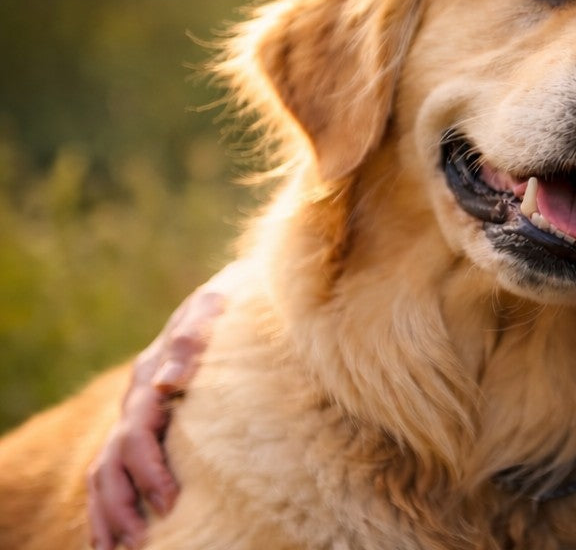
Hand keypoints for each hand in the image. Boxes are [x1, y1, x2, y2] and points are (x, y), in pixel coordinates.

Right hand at [85, 274, 230, 548]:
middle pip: (112, 463)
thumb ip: (190, 341)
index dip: (149, 470)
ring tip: (120, 549)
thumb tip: (167, 383)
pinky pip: (111, 475)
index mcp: (147, 378)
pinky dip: (107, 508)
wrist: (225, 298)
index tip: (170, 501)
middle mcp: (134, 402)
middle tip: (142, 540)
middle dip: (123, 505)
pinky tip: (114, 539)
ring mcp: (134, 417)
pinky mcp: (143, 430)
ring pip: (103, 475)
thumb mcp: (210, 310)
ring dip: (108, 514)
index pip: (137, 434)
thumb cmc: (224, 307)